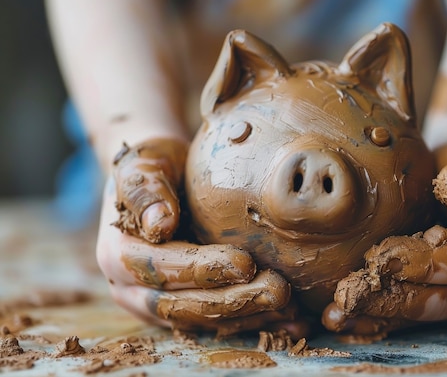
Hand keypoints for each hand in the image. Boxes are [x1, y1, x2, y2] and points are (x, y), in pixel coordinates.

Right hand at [96, 139, 291, 335]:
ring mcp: (157, 304)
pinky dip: (254, 320)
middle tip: (278, 290)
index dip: (202, 269)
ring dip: (248, 316)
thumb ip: (146, 189)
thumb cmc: (155, 163)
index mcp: (117, 254)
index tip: (245, 262)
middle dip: (233, 301)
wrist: (164, 176)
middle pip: (181, 305)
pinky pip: (218, 322)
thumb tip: (159, 225)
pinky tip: (290, 320)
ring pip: (202, 321)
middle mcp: (131, 288)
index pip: (160, 268)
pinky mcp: (184, 308)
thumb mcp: (144, 164)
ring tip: (290, 307)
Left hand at [322, 143, 446, 335]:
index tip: (385, 255)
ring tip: (337, 312)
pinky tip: (337, 318)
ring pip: (419, 315)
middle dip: (394, 298)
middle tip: (351, 291)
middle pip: (443, 300)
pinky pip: (403, 319)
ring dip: (376, 315)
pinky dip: (369, 320)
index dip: (426, 262)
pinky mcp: (435, 304)